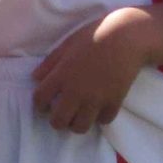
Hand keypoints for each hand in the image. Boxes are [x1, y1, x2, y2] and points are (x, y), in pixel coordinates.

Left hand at [31, 7, 151, 133]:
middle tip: (63, 112)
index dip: (39, 104)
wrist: (127, 37)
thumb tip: (35, 78)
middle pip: (58, 122)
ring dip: (77, 122)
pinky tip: (99, 107)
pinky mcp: (114, 102)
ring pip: (80, 128)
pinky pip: (103, 121)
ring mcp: (96, 99)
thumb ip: (50, 63)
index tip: (45, 103)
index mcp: (61, 75)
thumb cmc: (95, 34)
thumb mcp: (67, 44)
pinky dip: (100, 117)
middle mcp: (76, 91)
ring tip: (80, 113)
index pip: (39, 99)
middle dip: (57, 120)